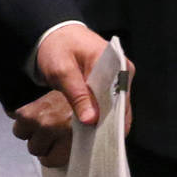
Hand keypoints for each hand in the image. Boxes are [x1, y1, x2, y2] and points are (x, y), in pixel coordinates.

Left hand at [15, 26, 133, 167]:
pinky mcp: (110, 84)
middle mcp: (121, 69)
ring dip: (104, 121)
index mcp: (114, 61)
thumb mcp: (62, 71)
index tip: (102, 137)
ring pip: (116, 107)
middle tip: (93, 141)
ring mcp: (117, 77)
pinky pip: (110, 104)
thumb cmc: (58, 48)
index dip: (112, 119)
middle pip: (121, 104)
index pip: (120, 96)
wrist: (55, 35)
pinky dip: (101, 116)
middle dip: (108, 124)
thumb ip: (77, 94)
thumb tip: (92, 120)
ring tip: (90, 137)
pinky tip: (90, 127)